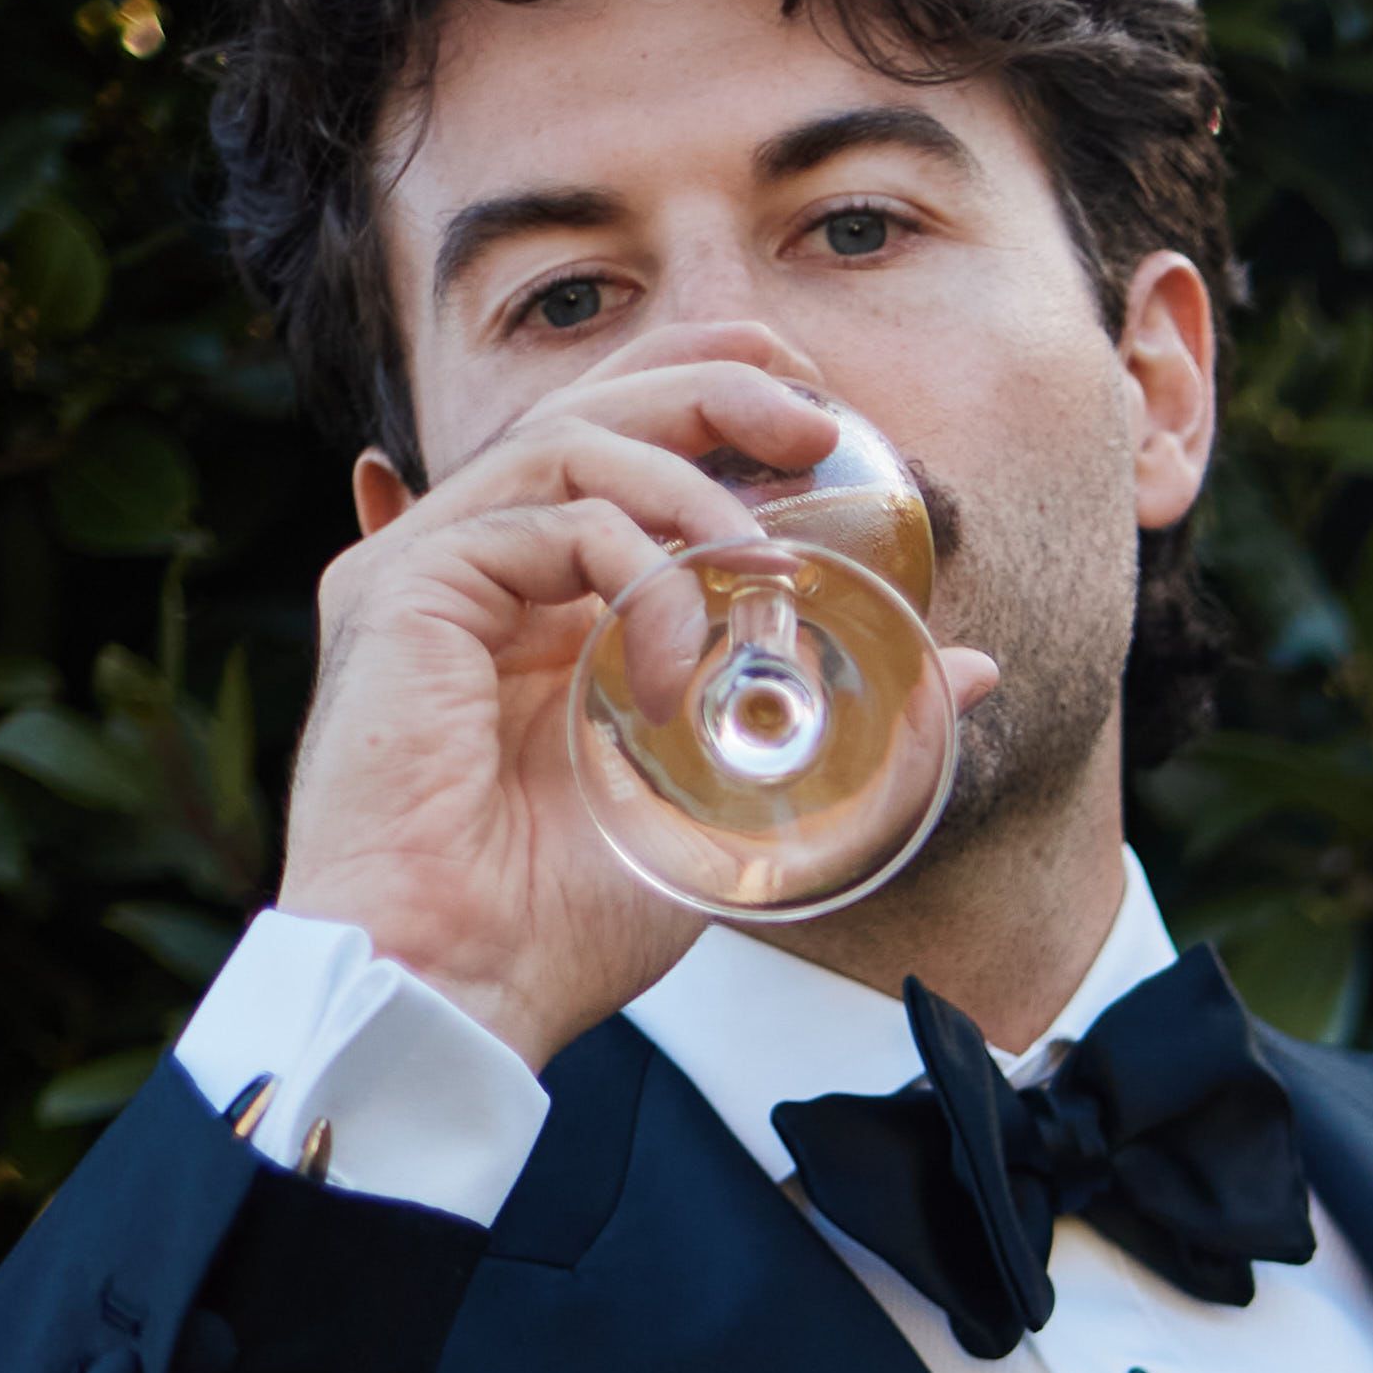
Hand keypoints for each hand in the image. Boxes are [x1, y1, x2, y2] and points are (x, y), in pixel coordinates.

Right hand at [276, 330, 1004, 1066]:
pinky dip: (639, 572)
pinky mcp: (403, 584)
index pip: (617, 445)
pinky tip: (678, 670)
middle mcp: (473, 562)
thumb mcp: (740, 799)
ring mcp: (429, 565)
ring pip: (572, 441)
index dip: (708, 396)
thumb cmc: (566, 919)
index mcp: (536, 596)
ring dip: (691, 488)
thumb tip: (969, 664)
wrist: (460, 986)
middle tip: (817, 424)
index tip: (813, 414)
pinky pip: (550, 518)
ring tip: (765, 571)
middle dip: (711, 386)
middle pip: (590, 408)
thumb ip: (841, 718)